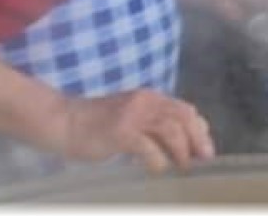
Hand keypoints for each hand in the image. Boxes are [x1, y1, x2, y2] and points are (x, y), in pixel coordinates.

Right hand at [50, 89, 214, 173]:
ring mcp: (132, 116)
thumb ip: (153, 124)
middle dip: (198, 139)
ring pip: (171, 129)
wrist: (62, 121)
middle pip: (183, 117)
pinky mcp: (119, 132)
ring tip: (183, 165)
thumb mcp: (131, 117)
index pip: (185, 109)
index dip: (199, 129)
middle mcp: (145, 102)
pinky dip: (158, 160)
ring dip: (182, 150)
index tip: (205, 148)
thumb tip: (183, 142)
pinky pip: (148, 146)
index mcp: (150, 98)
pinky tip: (158, 169)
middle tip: (204, 158)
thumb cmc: (96, 124)